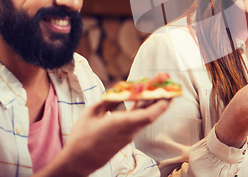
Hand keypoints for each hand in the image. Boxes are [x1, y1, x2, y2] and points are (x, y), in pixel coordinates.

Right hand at [35, 99, 169, 176]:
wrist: (78, 162)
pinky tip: (139, 99)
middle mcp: (130, 130)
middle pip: (152, 114)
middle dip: (161, 99)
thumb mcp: (92, 113)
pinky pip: (138, 121)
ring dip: (151, 103)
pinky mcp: (125, 138)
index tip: (169, 90)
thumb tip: (120, 92)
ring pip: (146, 117)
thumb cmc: (82, 137)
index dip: (162, 102)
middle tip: (166, 85)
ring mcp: (129, 135)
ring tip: (154, 88)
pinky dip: (141, 109)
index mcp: (123, 123)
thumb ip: (108, 101)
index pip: (150, 114)